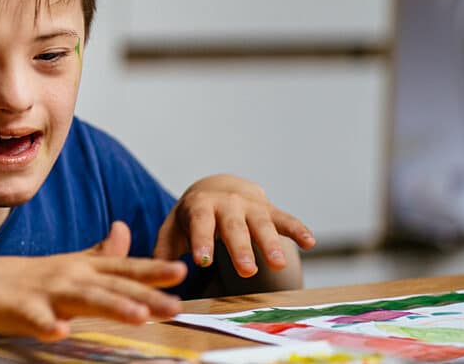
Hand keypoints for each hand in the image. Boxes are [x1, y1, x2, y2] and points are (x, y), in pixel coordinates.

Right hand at [0, 231, 185, 340]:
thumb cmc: (21, 277)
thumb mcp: (66, 262)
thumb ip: (99, 252)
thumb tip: (124, 229)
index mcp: (80, 268)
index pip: (123, 269)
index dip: (153, 271)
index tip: (182, 272)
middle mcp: (68, 277)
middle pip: (112, 287)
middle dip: (146, 295)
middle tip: (176, 305)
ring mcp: (44, 293)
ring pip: (83, 300)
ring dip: (111, 307)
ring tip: (138, 317)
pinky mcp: (19, 310)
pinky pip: (35, 319)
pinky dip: (47, 324)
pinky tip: (61, 332)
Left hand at [153, 174, 315, 277]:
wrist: (217, 189)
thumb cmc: (192, 217)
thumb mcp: (174, 229)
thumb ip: (164, 250)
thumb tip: (153, 275)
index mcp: (199, 207)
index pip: (200, 223)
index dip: (201, 241)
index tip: (202, 261)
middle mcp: (227, 204)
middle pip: (233, 227)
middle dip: (240, 248)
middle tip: (245, 271)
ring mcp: (251, 207)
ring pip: (262, 224)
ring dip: (271, 244)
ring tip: (278, 265)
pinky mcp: (270, 211)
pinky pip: (286, 219)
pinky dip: (298, 229)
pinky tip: (310, 242)